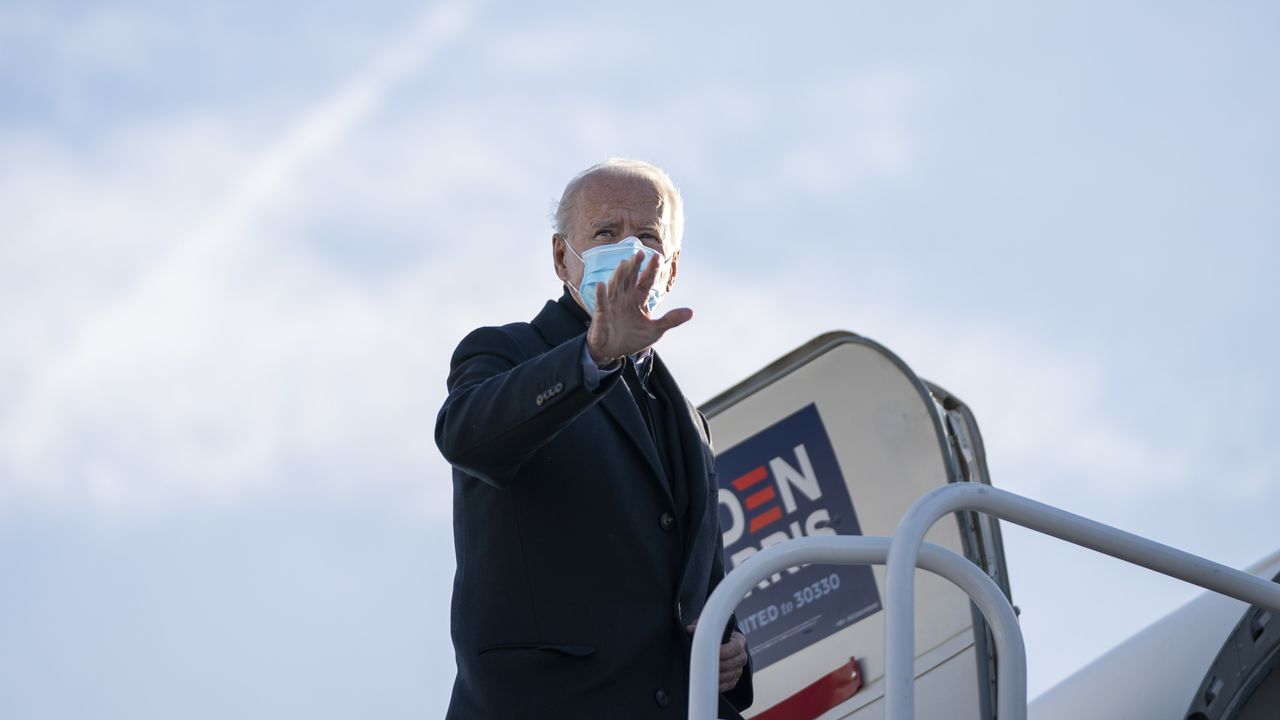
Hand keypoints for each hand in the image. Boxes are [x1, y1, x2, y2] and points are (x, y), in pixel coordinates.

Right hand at [586, 250, 691, 366]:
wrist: (613, 351)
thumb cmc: (633, 338)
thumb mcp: (655, 330)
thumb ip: (671, 320)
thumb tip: (691, 312)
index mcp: (639, 299)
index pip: (646, 281)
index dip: (651, 269)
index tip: (657, 257)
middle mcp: (626, 297)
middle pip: (630, 279)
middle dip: (635, 266)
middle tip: (640, 253)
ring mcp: (613, 304)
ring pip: (616, 286)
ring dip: (619, 275)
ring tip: (624, 263)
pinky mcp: (602, 314)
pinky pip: (601, 303)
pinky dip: (601, 295)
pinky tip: (601, 285)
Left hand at [687, 624, 748, 692]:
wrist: (721, 648)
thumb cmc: (715, 637)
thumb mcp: (710, 630)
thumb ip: (701, 629)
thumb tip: (690, 629)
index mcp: (739, 641)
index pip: (735, 647)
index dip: (724, 651)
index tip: (711, 652)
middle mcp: (741, 656)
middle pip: (731, 663)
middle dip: (717, 665)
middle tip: (704, 665)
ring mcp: (739, 669)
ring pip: (729, 675)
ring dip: (716, 676)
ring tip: (704, 674)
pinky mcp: (734, 679)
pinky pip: (728, 685)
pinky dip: (719, 685)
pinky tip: (708, 683)